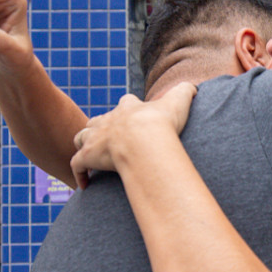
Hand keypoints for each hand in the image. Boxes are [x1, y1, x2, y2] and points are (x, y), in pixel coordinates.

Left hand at [68, 84, 195, 188]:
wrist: (143, 140)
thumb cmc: (161, 123)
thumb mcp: (178, 102)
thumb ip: (185, 91)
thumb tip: (195, 87)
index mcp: (128, 109)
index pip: (125, 103)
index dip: (129, 109)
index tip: (135, 118)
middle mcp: (108, 121)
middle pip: (97, 120)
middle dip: (100, 127)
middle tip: (111, 140)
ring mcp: (95, 138)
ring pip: (81, 137)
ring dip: (84, 145)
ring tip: (92, 157)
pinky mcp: (88, 156)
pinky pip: (77, 165)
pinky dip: (79, 173)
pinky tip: (85, 185)